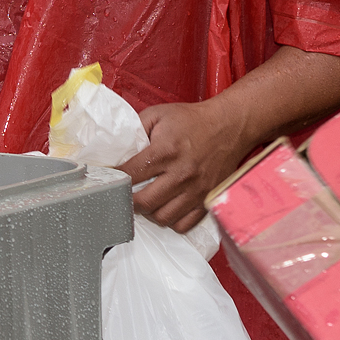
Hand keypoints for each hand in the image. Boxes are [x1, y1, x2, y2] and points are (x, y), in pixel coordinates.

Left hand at [120, 97, 257, 232]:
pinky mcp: (208, 199)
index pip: (130, 175)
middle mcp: (181, 174)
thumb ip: (135, 129)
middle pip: (143, 203)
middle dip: (128, 201)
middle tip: (125, 195)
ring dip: (149, 213)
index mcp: (165, 151)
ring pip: (162, 218)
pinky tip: (166, 208)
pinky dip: (171, 221)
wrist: (230, 125)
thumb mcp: (159, 114)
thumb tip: (115, 149)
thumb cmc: (192, 120)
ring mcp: (196, 190)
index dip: (114, 180)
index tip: (109, 180)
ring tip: (146, 201)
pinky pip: (184, 224)